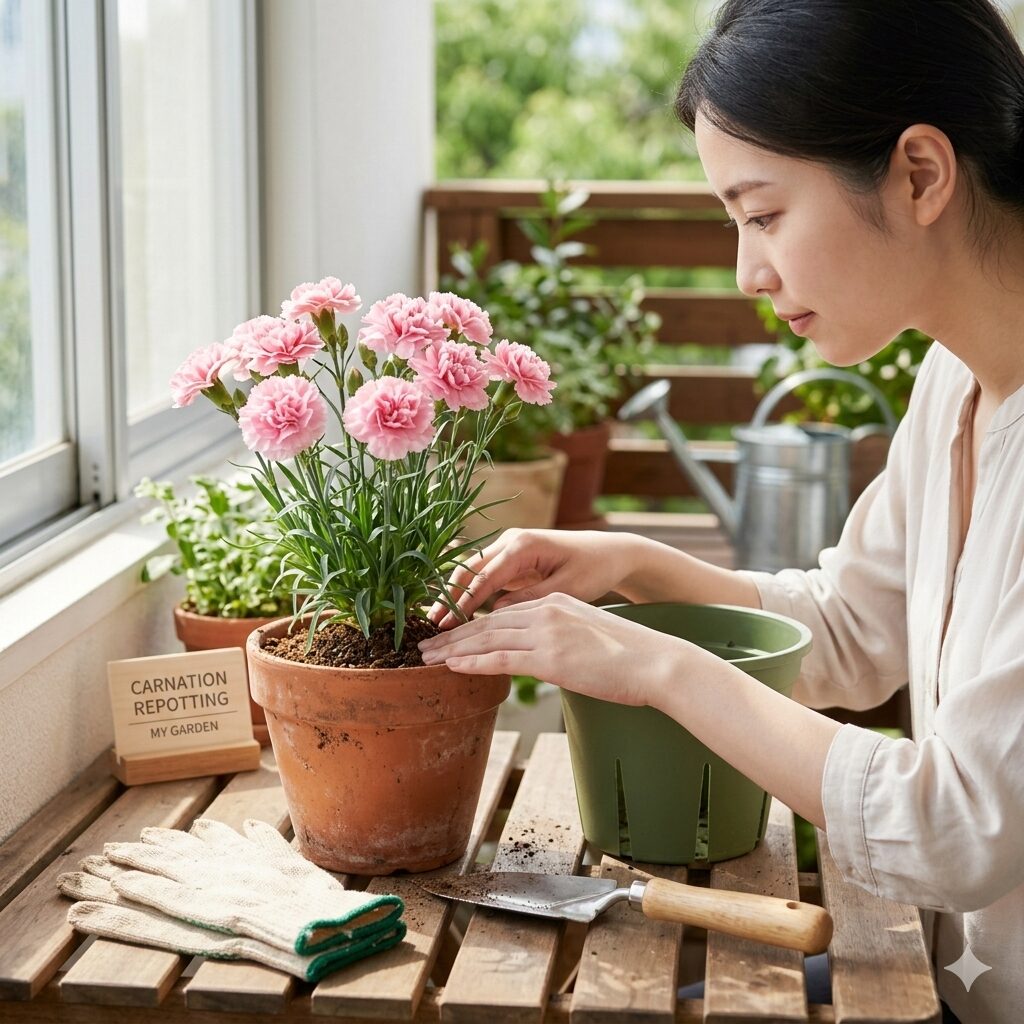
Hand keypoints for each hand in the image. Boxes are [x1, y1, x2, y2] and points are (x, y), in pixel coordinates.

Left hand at [419, 592, 702, 707]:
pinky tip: (451, 666)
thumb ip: (564, 640)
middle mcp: (546, 611)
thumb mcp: (590, 636)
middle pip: (487, 622)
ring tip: (426, 658)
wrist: (657, 662)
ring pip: (487, 638)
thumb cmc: (631, 656)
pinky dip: (472, 662)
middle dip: (452, 635)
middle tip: (424, 645)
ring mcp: (547, 632)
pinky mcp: (550, 657)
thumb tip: (552, 657)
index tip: (449, 634)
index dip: (471, 624)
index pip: (503, 612)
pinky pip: (501, 658)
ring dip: (452, 649)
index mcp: (555, 602)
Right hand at [428, 528, 638, 629]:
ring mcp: (509, 548)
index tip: (445, 625)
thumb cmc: (594, 569)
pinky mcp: (512, 559)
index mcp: (523, 545)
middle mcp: (510, 541)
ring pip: (472, 573)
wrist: (611, 553)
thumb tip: (496, 613)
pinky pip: (485, 577)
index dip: (462, 602)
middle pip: (469, 570)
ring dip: (455, 596)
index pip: (483, 576)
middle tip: (431, 626)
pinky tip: (459, 617)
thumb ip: (531, 600)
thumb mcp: (567, 588)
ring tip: (437, 624)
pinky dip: (470, 595)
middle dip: (449, 598)